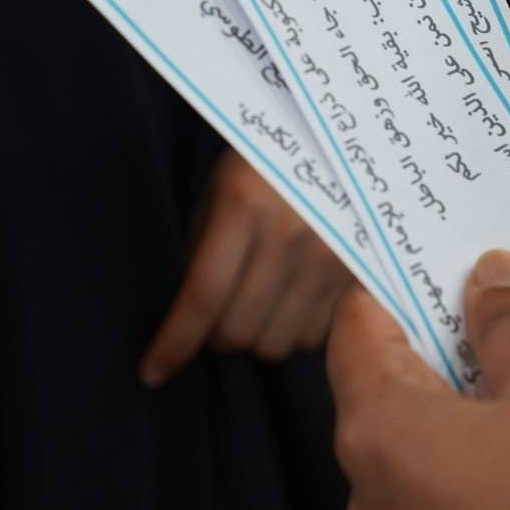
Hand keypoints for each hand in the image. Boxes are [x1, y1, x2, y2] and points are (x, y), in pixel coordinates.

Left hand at [139, 151, 353, 386]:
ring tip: (249, 308)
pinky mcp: (357, 270)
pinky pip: (315, 335)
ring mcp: (329, 255)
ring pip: (278, 343)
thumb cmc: (264, 159)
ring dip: (253, 339)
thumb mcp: (219, 187)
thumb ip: (202, 248)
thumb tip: (184, 312)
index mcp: (244, 207)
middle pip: (239, 331)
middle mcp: (290, 235)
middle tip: (208, 323)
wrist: (341, 136)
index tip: (151, 373)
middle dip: (212, 341)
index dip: (173, 344)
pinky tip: (286, 302)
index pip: (202, 298)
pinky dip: (291, 332)